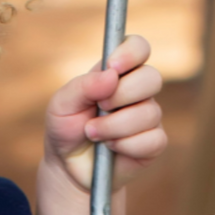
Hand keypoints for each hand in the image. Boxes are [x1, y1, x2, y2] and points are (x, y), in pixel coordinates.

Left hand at [44, 35, 166, 192]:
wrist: (68, 166)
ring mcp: (148, 116)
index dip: (131, 52)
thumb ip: (83, 86)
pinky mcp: (153, 143)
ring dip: (114, 126)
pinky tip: (111, 148)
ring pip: (150, 112)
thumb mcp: (61, 105)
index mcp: (116, 73)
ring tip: (93, 133)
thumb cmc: (66, 129)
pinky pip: (153, 139)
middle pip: (151, 78)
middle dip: (122, 94)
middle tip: (100, 106)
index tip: (113, 67)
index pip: (138, 47)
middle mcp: (137, 91)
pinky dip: (126, 145)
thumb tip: (111, 76)